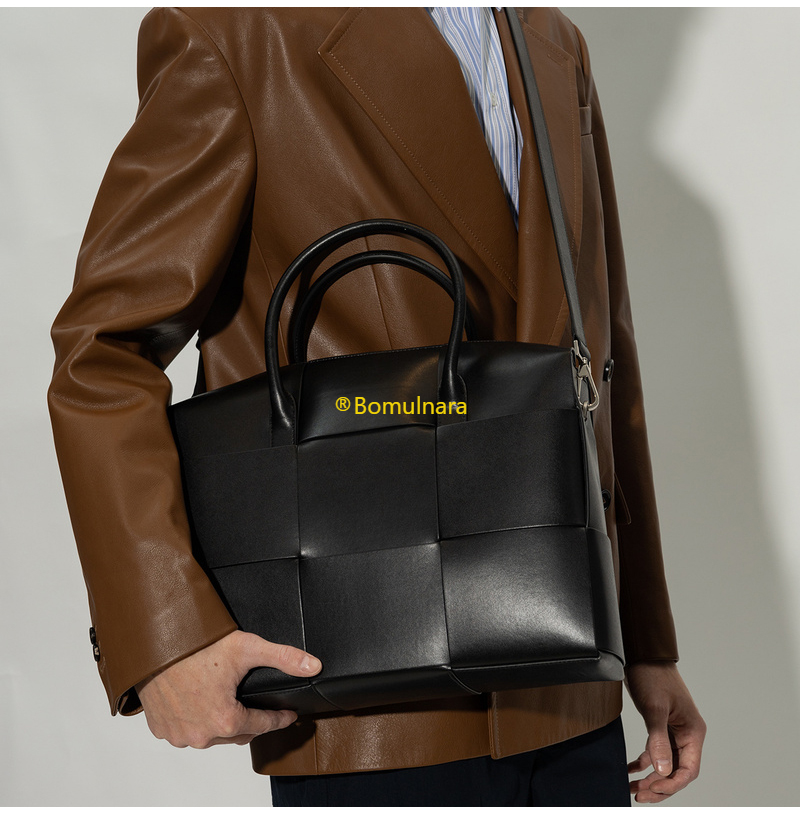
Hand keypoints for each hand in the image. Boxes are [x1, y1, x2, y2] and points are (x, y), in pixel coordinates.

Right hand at [135, 630, 321, 747]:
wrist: (155, 641)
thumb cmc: (196, 645)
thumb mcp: (247, 647)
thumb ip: (283, 658)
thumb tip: (313, 666)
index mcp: (225, 720)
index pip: (263, 726)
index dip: (279, 718)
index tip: (288, 715)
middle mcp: (201, 735)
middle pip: (237, 733)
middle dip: (252, 721)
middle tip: (261, 707)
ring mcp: (179, 734)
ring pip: (211, 735)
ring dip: (222, 723)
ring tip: (231, 703)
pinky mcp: (161, 728)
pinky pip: (186, 730)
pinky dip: (196, 720)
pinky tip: (202, 704)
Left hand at [625, 662, 705, 802]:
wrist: (644, 655)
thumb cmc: (654, 676)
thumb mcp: (654, 709)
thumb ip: (658, 740)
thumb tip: (661, 769)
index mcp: (693, 732)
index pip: (688, 769)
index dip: (671, 784)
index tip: (653, 790)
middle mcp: (686, 734)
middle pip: (677, 770)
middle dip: (659, 786)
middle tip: (639, 794)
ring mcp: (673, 731)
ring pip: (665, 763)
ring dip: (650, 777)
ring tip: (633, 787)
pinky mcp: (659, 726)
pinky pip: (655, 751)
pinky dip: (643, 762)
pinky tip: (630, 769)